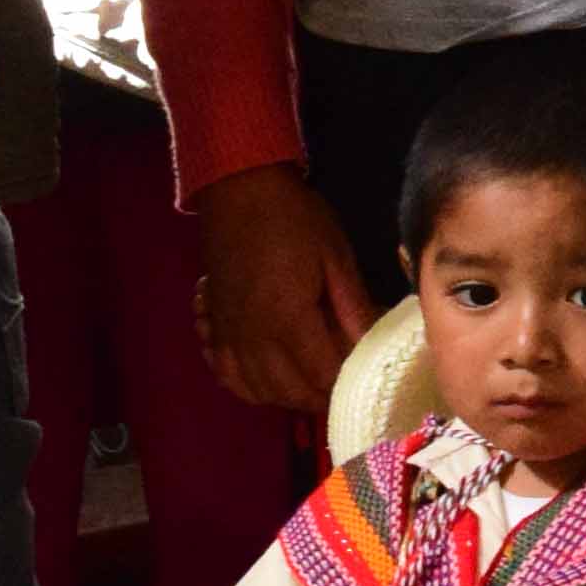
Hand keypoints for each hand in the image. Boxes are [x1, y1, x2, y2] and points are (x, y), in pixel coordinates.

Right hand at [191, 164, 374, 414]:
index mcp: (288, 319)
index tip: (364, 382)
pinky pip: (225, 373)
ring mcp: (227, 333)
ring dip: (285, 396)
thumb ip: (353, 308)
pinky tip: (268, 375)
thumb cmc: (294, 218)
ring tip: (311, 382)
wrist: (238, 190)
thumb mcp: (335, 257)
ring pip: (255, 389)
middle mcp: (253, 336)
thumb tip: (374, 345)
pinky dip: (248, 384)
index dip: (345, 385)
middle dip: (319, 396)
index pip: (321, 376)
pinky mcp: (212, 325)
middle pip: (288, 392)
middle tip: (343, 384)